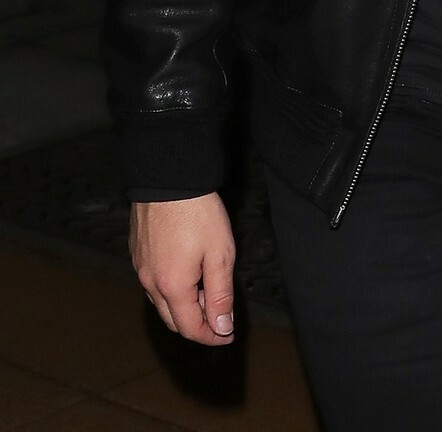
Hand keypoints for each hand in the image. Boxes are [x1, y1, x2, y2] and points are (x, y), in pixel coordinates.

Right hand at [129, 194, 235, 344]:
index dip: (211, 336)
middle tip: (221, 320)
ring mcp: (140, 269)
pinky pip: (153, 284)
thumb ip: (220, 294)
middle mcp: (150, 283)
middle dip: (198, 326)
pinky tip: (188, 276)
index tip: (228, 335)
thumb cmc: (198, 213)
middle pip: (173, 320)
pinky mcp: (137, 254)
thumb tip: (222, 326)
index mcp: (172, 287)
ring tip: (209, 296)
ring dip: (184, 308)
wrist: (168, 179)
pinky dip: (172, 290)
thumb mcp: (220, 253)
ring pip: (161, 303)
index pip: (190, 328)